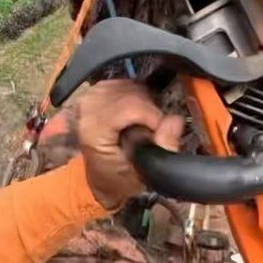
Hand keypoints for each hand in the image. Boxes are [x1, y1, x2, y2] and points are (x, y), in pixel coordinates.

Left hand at [75, 79, 182, 209]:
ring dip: (144, 103)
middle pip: (133, 93)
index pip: (131, 106)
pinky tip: (136, 115)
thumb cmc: (119, 179)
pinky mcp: (96, 91)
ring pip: (132, 86)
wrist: (101, 179)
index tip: (159, 131)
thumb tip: (174, 122)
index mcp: (93, 129)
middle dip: (149, 110)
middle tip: (151, 131)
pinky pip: (127, 84)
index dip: (152, 115)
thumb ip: (162, 149)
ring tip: (143, 125)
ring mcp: (90, 97)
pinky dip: (137, 97)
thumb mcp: (143, 173)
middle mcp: (87, 108)